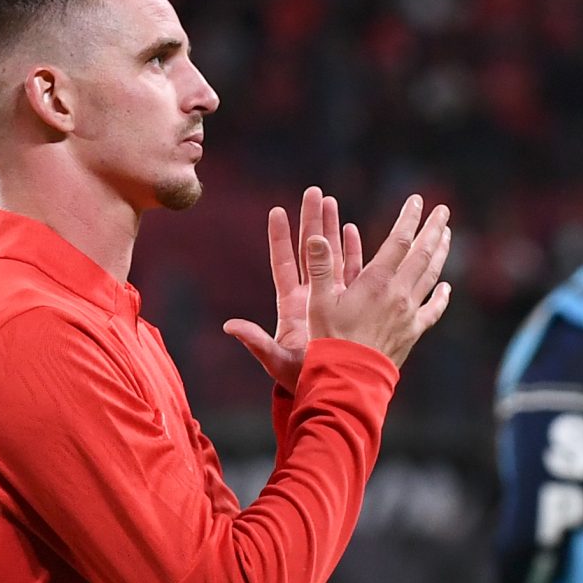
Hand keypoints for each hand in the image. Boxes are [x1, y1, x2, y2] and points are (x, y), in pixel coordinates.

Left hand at [225, 187, 365, 390]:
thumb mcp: (277, 360)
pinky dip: (352, 251)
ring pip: (331, 255)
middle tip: (313, 192)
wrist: (331, 390)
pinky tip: (352, 230)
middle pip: (310, 251)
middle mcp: (310, 296)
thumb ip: (256, 342)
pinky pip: (352, 272)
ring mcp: (329, 298)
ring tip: (331, 201)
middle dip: (311, 221)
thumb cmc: (302, 378)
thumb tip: (230, 327)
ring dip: (331, 229)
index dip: (280, 238)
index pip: (284, 263)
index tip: (277, 211)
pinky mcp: (348, 304)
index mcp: (291, 305)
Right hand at [313, 194, 452, 366]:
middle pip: (423, 254)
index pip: (400, 240)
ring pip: (431, 276)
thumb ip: (319, 268)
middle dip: (434, 229)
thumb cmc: (330, 339)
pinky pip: (433, 310)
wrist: (350, 377)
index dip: (409, 218)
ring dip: (440, 253)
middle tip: (443, 211)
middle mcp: (399, 293)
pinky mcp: (413, 332)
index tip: (417, 201)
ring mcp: (409, 313)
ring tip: (447, 235)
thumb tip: (315, 237)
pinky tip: (446, 287)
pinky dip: (441, 296)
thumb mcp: (318, 301)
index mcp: (377, 281)